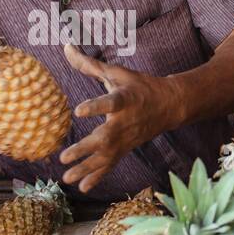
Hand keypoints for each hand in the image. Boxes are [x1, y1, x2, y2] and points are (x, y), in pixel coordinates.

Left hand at [59, 44, 180, 193]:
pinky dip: (97, 177)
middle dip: (84, 149)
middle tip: (64, 157)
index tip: (79, 110)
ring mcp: (125, 139)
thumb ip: (89, 64)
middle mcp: (124, 122)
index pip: (109, 102)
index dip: (95, 106)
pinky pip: (110, 165)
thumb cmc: (138, 86)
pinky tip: (81, 188)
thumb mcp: (116, 72)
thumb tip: (65, 46)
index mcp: (124, 99)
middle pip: (104, 138)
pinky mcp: (125, 149)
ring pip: (105, 157)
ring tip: (66, 178)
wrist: (169, 106)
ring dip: (85, 168)